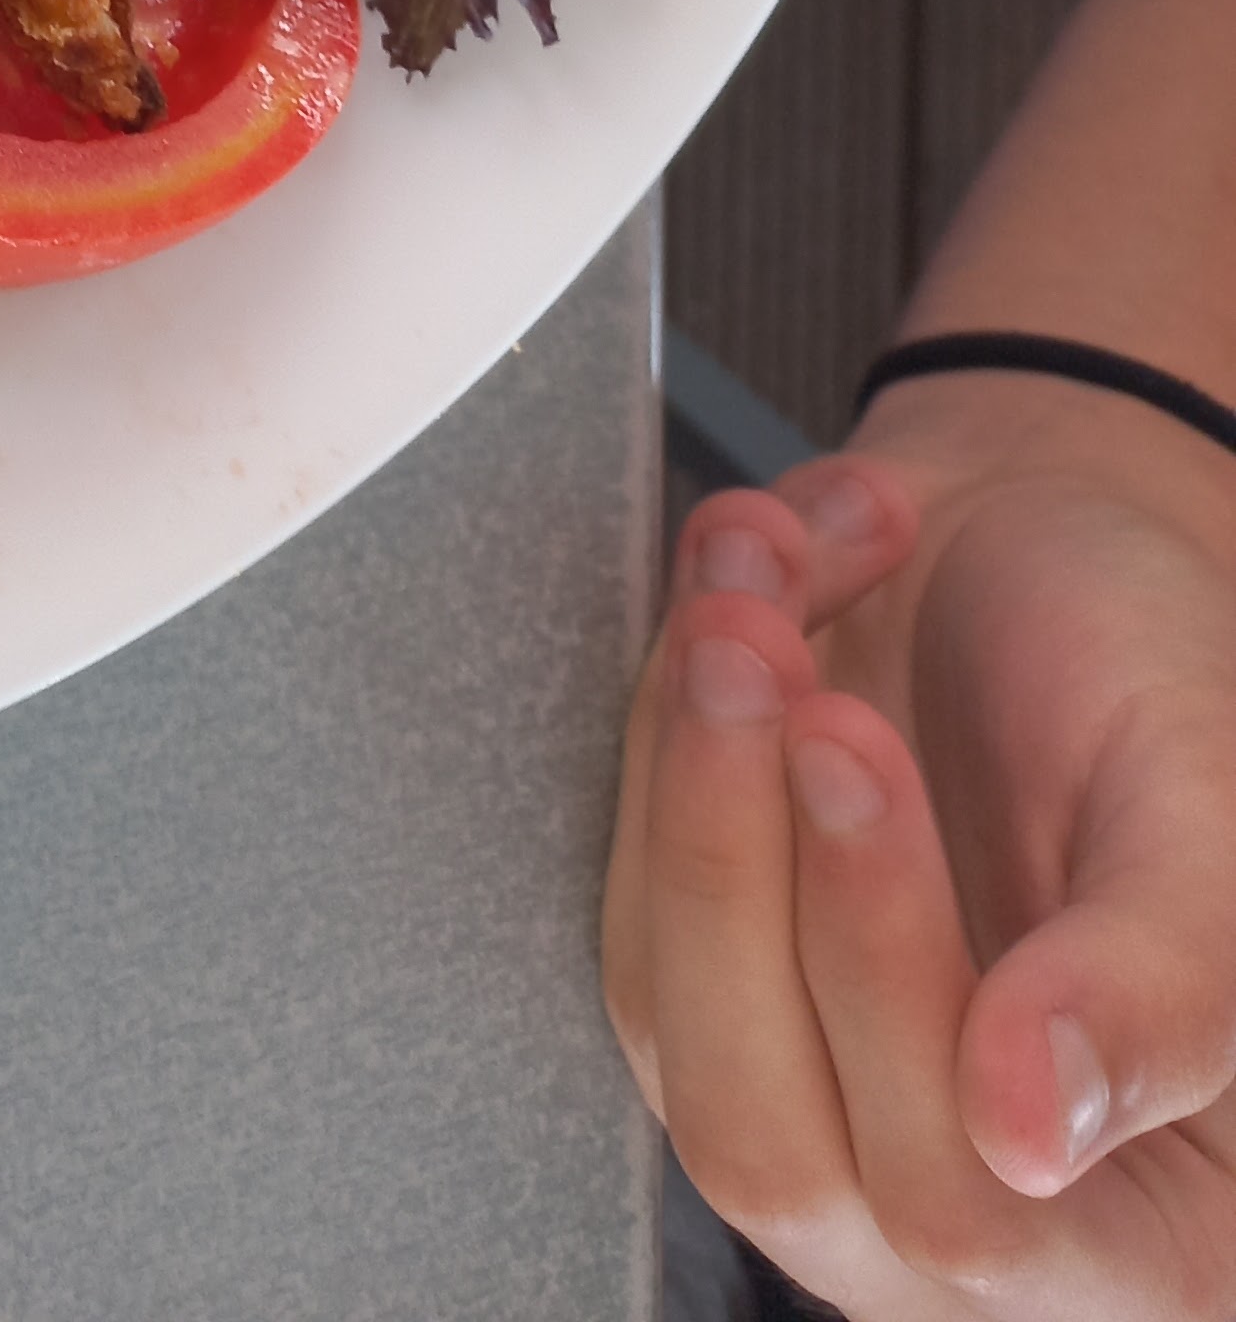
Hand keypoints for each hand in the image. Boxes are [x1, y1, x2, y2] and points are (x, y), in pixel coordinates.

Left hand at [602, 419, 1235, 1313]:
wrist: (1059, 572)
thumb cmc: (1165, 689)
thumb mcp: (1203, 822)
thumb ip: (1151, 993)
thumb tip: (1023, 1137)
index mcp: (1145, 1238)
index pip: (964, 1206)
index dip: (882, 978)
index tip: (845, 737)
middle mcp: (968, 1221)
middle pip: (770, 1144)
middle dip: (733, 870)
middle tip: (750, 648)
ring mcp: (820, 1116)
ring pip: (668, 1018)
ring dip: (683, 774)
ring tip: (742, 587)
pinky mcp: (715, 1000)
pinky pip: (631, 903)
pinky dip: (663, 731)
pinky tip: (734, 589)